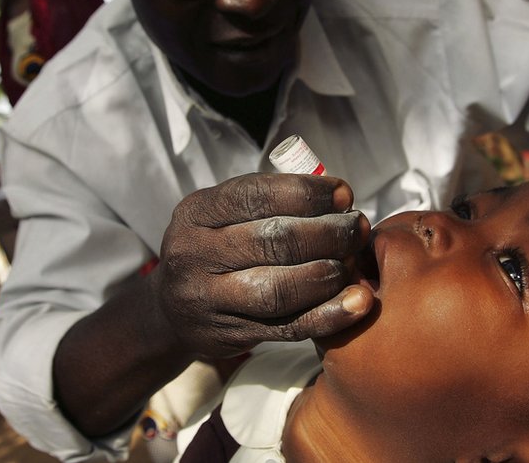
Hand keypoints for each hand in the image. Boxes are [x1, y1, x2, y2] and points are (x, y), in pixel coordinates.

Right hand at [155, 173, 375, 358]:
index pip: (257, 195)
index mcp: (196, 212)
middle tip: (357, 228)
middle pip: (274, 241)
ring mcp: (208, 300)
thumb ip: (268, 202)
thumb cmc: (214, 250)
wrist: (171, 311)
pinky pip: (288, 327)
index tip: (345, 195)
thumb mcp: (222, 215)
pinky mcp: (230, 335)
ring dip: (329, 273)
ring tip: (352, 262)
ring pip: (279, 289)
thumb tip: (338, 196)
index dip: (309, 194)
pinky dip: (329, 316)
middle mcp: (195, 254)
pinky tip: (357, 303)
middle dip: (328, 232)